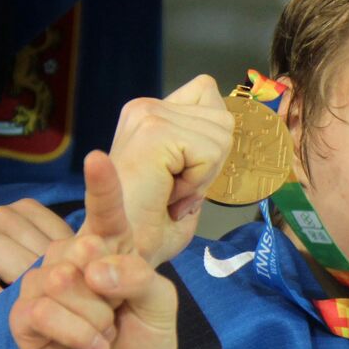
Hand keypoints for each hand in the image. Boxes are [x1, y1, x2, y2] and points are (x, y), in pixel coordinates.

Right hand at [10, 152, 177, 348]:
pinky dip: (79, 334)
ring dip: (97, 318)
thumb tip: (92, 268)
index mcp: (108, 250)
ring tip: (103, 335)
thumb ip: (140, 277)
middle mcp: (72, 261)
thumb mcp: (161, 307)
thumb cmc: (144, 344)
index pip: (104, 213)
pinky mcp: (25, 318)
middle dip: (112, 292)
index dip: (102, 188)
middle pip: (85, 252)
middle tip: (118, 317)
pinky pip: (46, 312)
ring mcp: (44, 287)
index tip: (98, 159)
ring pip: (65, 283)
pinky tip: (89, 346)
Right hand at [108, 73, 232, 266]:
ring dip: (202, 177)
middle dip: (210, 164)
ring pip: (221, 137)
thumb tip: (227, 130)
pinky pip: (210, 155)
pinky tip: (167, 195)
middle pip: (223, 119)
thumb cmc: (149, 228)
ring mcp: (148, 116)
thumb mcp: (187, 180)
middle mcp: (145, 108)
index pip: (208, 94)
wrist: (121, 254)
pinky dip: (197, 184)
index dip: (211, 142)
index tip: (181, 175)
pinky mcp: (155, 133)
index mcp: (150, 115)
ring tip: (168, 194)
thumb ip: (204, 149)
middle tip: (174, 190)